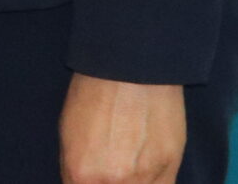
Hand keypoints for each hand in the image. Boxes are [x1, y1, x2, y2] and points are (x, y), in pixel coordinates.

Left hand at [60, 72, 183, 183]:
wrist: (129, 65)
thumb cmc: (93, 91)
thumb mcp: (67, 133)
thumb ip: (74, 171)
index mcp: (81, 174)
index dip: (86, 183)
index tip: (93, 175)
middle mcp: (113, 182)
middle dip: (109, 180)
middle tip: (112, 162)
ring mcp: (144, 178)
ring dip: (131, 181)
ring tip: (127, 160)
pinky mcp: (170, 168)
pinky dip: (152, 182)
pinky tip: (145, 168)